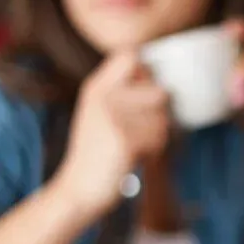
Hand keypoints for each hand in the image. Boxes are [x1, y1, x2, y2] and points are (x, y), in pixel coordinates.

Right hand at [51, 52, 170, 218]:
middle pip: (159, 91)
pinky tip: (133, 157)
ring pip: (164, 118)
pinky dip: (154, 151)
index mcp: (96, 86)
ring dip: (157, 135)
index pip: (130, 55)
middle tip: (137, 132)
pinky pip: (160, 138)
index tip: (141, 96)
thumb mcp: (101, 113)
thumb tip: (162, 84)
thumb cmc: (98, 153)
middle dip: (158, 115)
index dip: (147, 72)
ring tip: (133, 145)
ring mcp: (114, 116)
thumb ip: (123, 92)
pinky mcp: (126, 139)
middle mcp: (103, 96)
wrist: (79, 188)